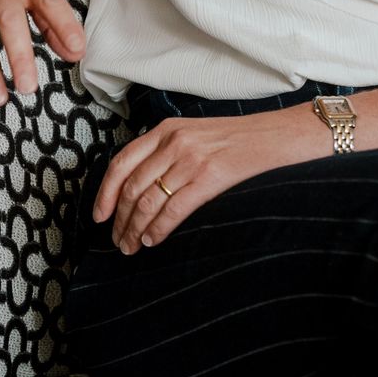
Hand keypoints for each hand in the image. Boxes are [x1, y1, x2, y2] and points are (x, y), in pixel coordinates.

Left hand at [92, 109, 321, 252]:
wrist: (278, 134)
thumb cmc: (238, 139)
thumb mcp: (195, 134)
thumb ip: (166, 152)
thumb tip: (140, 188)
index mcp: (165, 130)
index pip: (121, 162)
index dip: (105, 192)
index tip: (99, 216)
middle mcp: (173, 142)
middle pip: (131, 185)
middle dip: (120, 218)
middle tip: (116, 240)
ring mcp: (191, 159)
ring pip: (148, 199)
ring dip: (135, 228)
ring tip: (130, 247)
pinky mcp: (210, 177)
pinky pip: (173, 208)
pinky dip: (158, 228)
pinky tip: (152, 241)